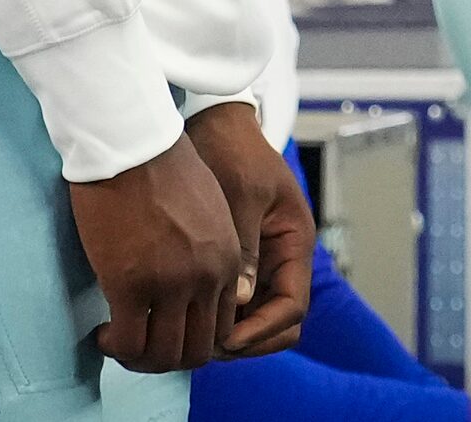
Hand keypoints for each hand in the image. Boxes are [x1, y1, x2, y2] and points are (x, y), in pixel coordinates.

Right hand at [67, 135, 243, 373]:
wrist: (132, 142)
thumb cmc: (163, 167)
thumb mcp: (209, 213)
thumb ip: (210, 253)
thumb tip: (194, 288)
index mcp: (228, 260)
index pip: (222, 327)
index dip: (193, 339)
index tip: (168, 331)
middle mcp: (206, 278)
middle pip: (196, 350)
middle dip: (168, 357)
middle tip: (141, 345)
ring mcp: (171, 284)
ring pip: (163, 355)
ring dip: (140, 359)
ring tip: (119, 342)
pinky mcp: (130, 285)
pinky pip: (127, 342)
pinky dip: (114, 347)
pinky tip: (102, 333)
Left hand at [184, 102, 313, 356]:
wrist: (213, 124)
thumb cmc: (231, 151)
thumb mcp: (242, 194)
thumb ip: (243, 246)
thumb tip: (240, 300)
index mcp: (294, 241)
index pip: (292, 307)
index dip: (262, 331)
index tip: (223, 339)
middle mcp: (280, 258)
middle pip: (274, 323)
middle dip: (243, 340)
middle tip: (198, 346)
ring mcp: (257, 261)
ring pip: (249, 318)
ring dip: (223, 332)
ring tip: (182, 333)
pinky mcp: (232, 260)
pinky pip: (228, 302)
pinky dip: (209, 314)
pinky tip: (176, 312)